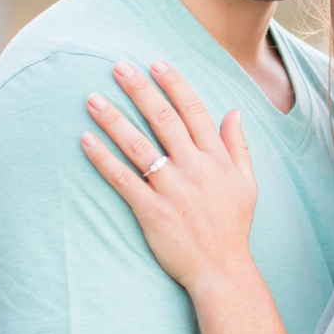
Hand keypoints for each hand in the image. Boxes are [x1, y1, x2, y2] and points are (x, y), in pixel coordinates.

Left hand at [80, 60, 257, 294]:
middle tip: (117, 67)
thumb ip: (238, 145)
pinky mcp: (151, 211)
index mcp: (216, 158)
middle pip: (163, 120)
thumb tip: (234, 111)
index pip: (194, 111)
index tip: (155, 63)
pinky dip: (103, 159)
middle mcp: (194, 169)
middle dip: (139, 90)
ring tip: (92, 98)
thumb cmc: (233, 226)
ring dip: (114, 119)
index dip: (174, 84)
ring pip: (138, 145)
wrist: (221, 270)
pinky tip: (86, 140)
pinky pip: (122, 179)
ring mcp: (171, 190)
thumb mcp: (247, 183)